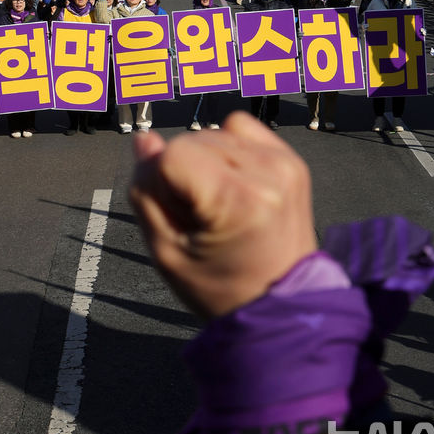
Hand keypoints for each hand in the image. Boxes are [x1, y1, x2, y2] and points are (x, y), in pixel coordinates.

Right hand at [131, 112, 316, 319]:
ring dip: (204, 161)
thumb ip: (146, 193)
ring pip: (213, 132)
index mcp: (238, 199)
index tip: (181, 218)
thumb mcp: (166, 253)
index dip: (162, 184)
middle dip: (183, 173)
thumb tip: (143, 139)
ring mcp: (283, 162)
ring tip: (219, 204)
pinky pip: (240, 128)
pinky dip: (227, 148)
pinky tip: (232, 182)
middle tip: (202, 218)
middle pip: (192, 139)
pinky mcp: (290, 159)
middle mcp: (267, 172)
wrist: (280, 305)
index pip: (172, 154)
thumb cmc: (220, 288)